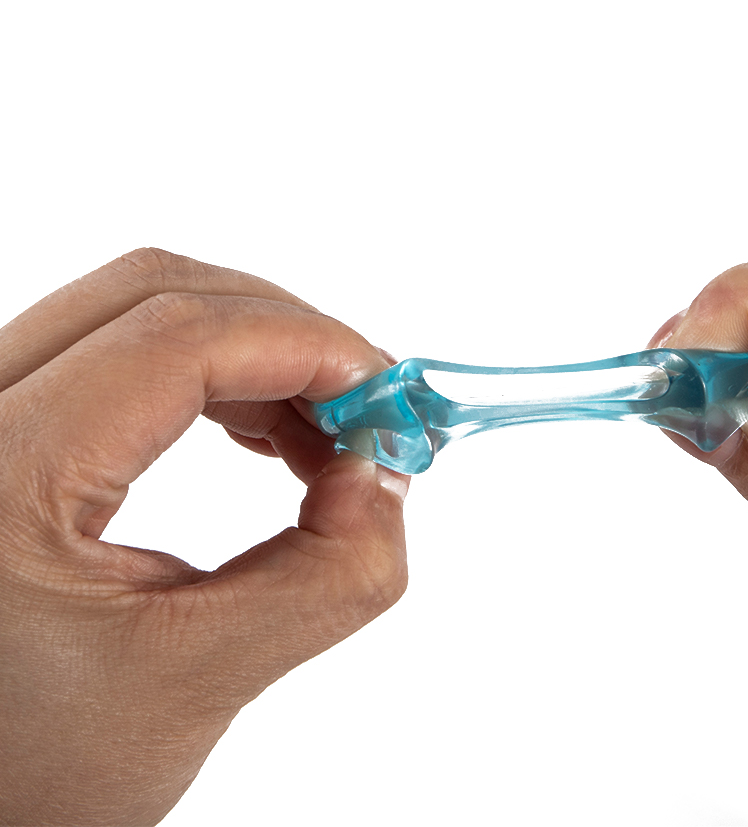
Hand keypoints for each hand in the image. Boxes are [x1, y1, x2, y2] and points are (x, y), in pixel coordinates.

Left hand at [0, 249, 408, 825]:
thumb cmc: (32, 772)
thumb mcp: (197, 685)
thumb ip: (327, 575)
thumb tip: (382, 472)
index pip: (176, 340)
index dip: (309, 346)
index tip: (390, 399)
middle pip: (155, 293)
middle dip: (289, 338)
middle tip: (367, 413)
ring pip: (140, 310)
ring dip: (257, 354)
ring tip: (322, 438)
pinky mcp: (3, 420)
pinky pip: (120, 347)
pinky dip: (215, 375)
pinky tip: (264, 433)